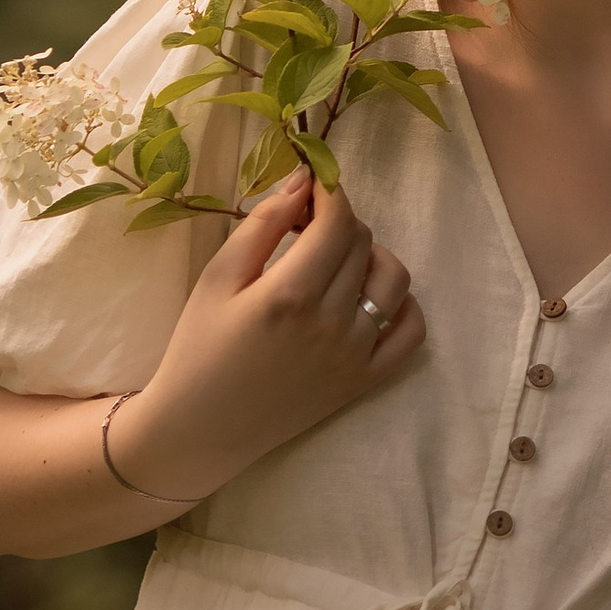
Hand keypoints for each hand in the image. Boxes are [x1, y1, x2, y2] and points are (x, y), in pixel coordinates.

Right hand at [107, 170, 421, 507]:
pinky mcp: (364, 382)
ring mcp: (355, 355)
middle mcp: (332, 323)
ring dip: (372, 256)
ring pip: (394, 279)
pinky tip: (370, 297)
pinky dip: (402, 305)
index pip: (338, 221)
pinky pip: (411, 333)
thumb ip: (263, 225)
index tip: (313, 186)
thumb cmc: (199, 347)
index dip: (330, 191)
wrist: (201, 428)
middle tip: (307, 226)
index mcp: (291, 294)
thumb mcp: (217, 278)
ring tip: (336, 261)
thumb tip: (302, 182)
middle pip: (363, 243)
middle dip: (340, 221)